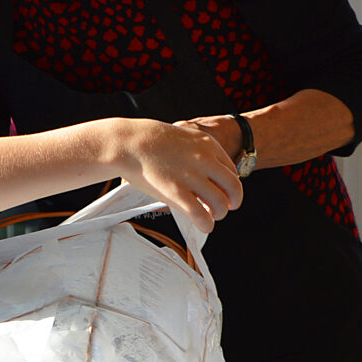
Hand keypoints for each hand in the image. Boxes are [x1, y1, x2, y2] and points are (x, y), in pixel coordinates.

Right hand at [110, 118, 243, 234]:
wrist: (128, 142)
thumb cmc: (148, 139)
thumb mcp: (182, 136)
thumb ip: (196, 153)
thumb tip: (202, 172)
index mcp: (208, 144)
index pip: (232, 170)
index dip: (230, 185)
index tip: (224, 192)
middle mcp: (205, 160)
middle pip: (233, 188)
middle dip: (233, 202)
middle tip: (226, 207)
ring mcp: (191, 177)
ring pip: (220, 204)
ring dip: (219, 214)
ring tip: (210, 216)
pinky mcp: (176, 193)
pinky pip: (201, 216)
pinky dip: (207, 225)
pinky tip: (203, 225)